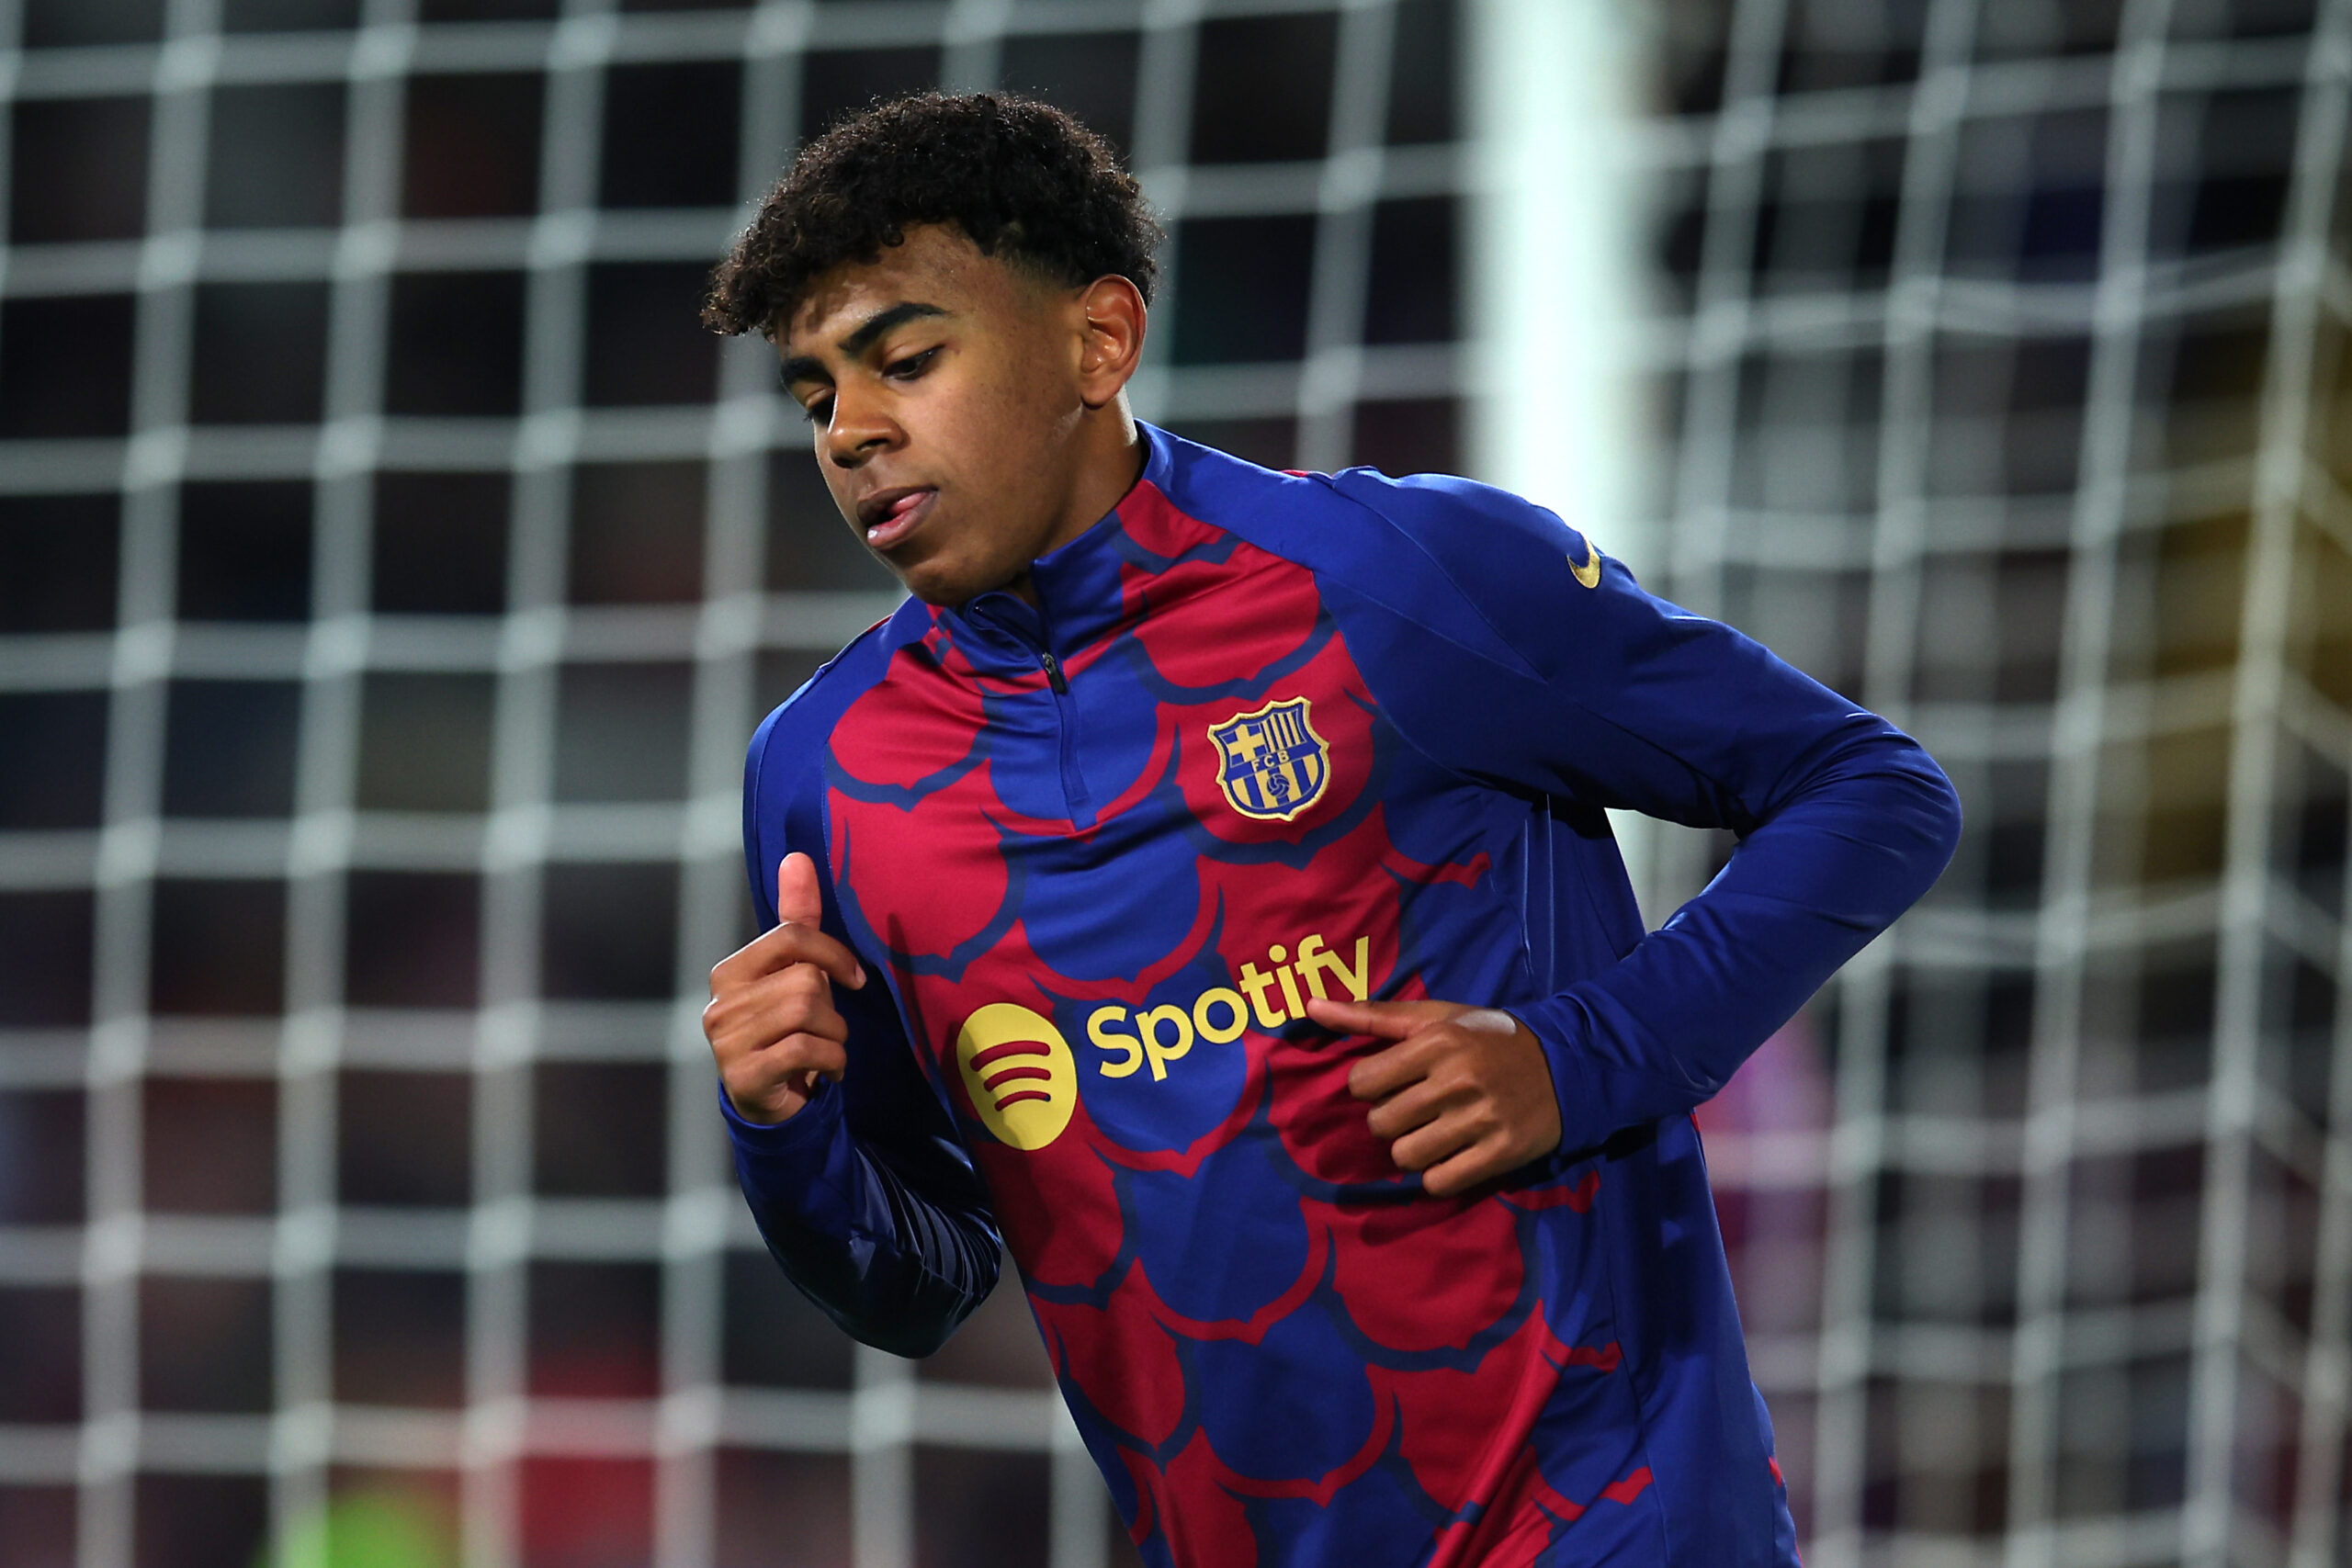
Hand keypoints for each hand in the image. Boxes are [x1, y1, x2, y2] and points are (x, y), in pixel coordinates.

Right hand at [703, 852, 867, 1124]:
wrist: (772, 1106)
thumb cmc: (787, 1030)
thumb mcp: (794, 973)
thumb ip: (796, 919)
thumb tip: (797, 858)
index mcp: (730, 972)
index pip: (790, 936)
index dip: (833, 954)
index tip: (854, 979)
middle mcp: (720, 1003)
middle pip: (805, 981)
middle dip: (831, 1009)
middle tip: (824, 1031)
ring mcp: (726, 1042)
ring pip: (809, 1015)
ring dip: (834, 1038)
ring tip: (823, 1052)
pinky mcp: (744, 1077)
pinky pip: (808, 1050)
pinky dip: (832, 1063)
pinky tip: (824, 1073)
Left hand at [1304, 996, 1563, 1197]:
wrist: (1566, 1067)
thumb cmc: (1488, 1039)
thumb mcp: (1436, 1018)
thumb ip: (1371, 1015)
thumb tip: (1309, 1009)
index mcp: (1437, 1042)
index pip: (1362, 1083)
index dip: (1371, 1087)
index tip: (1394, 1083)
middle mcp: (1457, 1080)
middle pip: (1381, 1123)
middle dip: (1393, 1119)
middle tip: (1420, 1110)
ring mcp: (1481, 1119)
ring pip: (1406, 1156)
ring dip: (1414, 1150)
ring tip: (1437, 1132)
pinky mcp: (1501, 1153)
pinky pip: (1439, 1182)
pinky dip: (1440, 1174)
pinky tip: (1456, 1153)